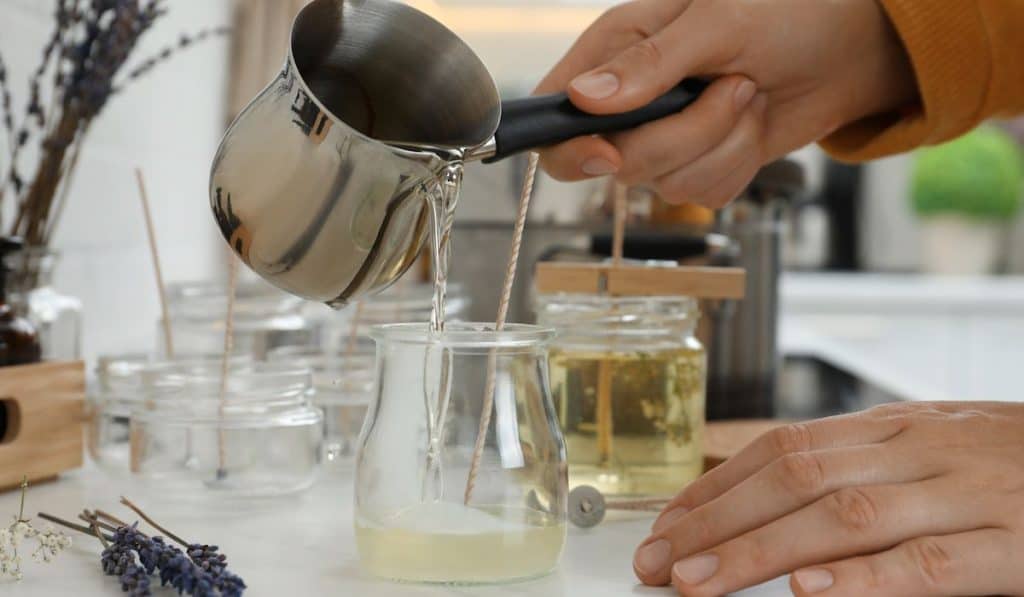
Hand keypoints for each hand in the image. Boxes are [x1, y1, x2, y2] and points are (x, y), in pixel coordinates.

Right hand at [536, 0, 917, 207]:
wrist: (844, 46)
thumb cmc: (782, 10)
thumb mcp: (714, 22)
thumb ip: (648, 64)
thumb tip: (583, 99)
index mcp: (612, 51)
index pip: (554, 117)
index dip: (570, 147)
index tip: (609, 153)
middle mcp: (629, 102)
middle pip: (618, 164)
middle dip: (683, 137)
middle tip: (729, 86)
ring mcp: (663, 138)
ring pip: (666, 185)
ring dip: (723, 145)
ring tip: (747, 93)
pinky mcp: (698, 165)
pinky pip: (703, 194)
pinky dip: (738, 163)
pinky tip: (752, 122)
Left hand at [633, 401, 1023, 595]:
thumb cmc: (1011, 461)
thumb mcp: (930, 445)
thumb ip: (858, 464)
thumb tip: (770, 495)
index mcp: (894, 427)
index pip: (782, 449)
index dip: (717, 489)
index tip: (664, 527)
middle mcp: (919, 450)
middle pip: (797, 478)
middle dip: (717, 523)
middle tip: (659, 564)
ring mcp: (968, 494)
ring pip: (847, 516)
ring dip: (763, 551)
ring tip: (701, 583)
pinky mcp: (1017, 546)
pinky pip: (934, 563)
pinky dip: (868, 579)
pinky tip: (812, 593)